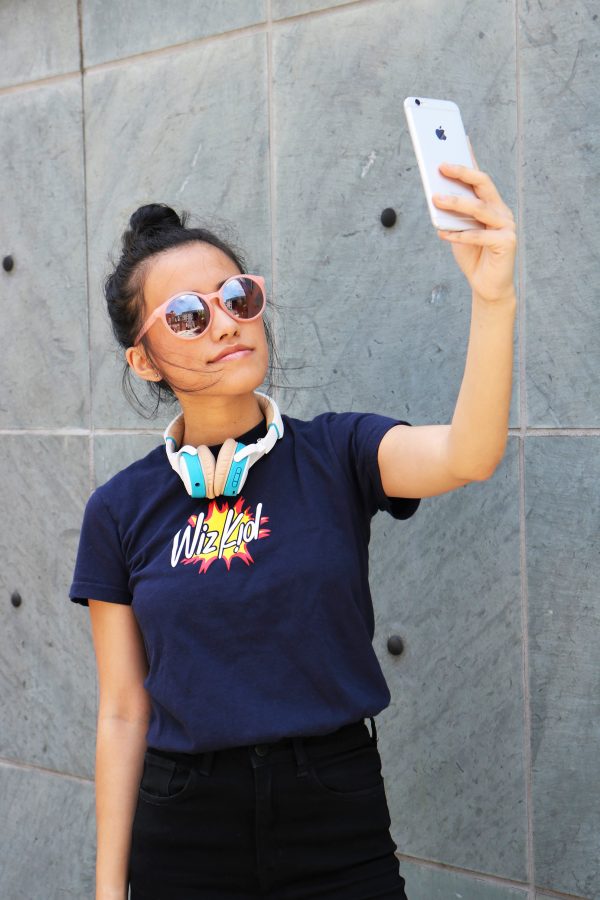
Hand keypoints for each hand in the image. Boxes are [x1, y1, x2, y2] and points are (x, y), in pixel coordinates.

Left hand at [432, 137, 516, 303]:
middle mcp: (501, 211)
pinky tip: (442, 233)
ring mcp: (506, 226)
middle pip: (483, 184)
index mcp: (491, 204)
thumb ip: (451, 215)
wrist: (487, 286)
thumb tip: (435, 194)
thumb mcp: (457, 231)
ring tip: (435, 199)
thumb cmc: (472, 256)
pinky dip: (459, 235)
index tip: (456, 140)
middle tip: (441, 165)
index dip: (469, 158)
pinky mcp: (506, 243)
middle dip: (462, 172)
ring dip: (456, 202)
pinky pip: (478, 236)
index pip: (479, 177)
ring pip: (479, 208)